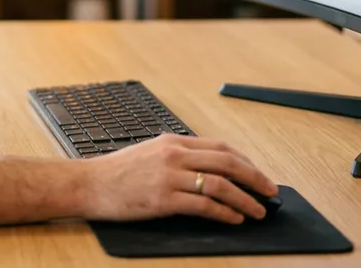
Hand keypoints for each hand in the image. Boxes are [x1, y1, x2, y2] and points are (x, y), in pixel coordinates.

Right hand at [83, 134, 276, 224]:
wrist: (89, 184)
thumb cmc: (117, 172)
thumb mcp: (150, 153)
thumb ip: (178, 158)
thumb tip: (209, 171)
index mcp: (172, 142)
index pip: (220, 147)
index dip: (245, 161)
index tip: (259, 174)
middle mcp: (174, 155)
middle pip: (226, 162)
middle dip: (254, 178)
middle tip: (271, 192)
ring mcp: (169, 177)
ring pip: (220, 184)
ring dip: (245, 199)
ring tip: (258, 211)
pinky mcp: (163, 200)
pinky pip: (204, 205)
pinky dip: (225, 212)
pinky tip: (234, 219)